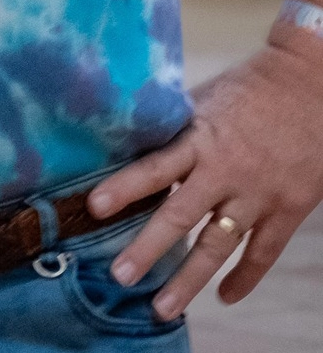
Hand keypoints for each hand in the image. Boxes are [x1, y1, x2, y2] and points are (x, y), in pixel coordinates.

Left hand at [88, 28, 322, 317]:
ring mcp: (257, 195)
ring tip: (164, 306)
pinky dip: (245, 278)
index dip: (124, 187)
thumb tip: (125, 140)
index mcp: (199, 138)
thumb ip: (172, 128)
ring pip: (219, 245)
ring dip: (190, 279)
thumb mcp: (202, 101)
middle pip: (180, 215)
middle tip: (120, 275)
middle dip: (148, 248)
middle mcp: (225, 171)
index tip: (93, 207)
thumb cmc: (246, 91)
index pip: (154, 166)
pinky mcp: (288, 209)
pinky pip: (263, 253)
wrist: (308, 88)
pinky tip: (225, 297)